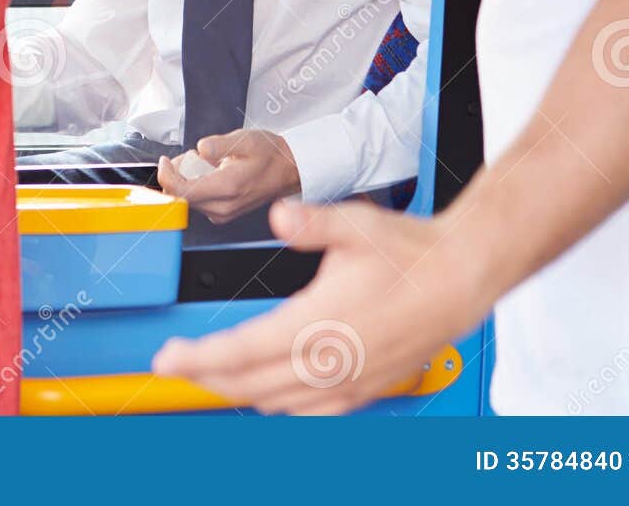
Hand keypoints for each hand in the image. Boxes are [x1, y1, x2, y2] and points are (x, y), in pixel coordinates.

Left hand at [152, 201, 483, 413]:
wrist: (461, 279)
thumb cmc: (411, 253)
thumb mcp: (357, 225)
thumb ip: (311, 222)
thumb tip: (279, 214)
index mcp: (319, 324)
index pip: (242, 352)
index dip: (198, 359)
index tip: (166, 359)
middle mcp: (331, 362)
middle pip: (250, 384)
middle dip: (206, 376)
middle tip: (176, 364)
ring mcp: (349, 382)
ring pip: (276, 403)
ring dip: (239, 392)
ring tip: (213, 374)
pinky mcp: (365, 389)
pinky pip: (311, 414)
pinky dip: (280, 406)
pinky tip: (269, 394)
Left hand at [156, 129, 300, 224]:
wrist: (289, 171)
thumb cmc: (270, 155)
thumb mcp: (245, 139)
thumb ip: (218, 144)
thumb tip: (199, 149)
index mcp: (227, 188)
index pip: (181, 192)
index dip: (166, 176)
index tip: (166, 161)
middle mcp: (223, 207)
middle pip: (181, 196)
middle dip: (178, 174)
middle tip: (192, 156)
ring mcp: (222, 214)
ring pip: (188, 200)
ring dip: (187, 179)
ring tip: (206, 163)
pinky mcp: (222, 215)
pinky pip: (197, 201)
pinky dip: (196, 186)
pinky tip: (210, 173)